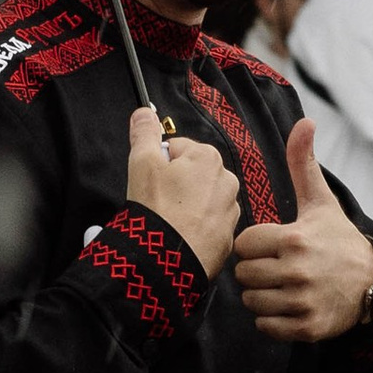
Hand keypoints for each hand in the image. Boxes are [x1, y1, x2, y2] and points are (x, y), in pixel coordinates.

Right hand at [125, 106, 238, 278]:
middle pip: (191, 174)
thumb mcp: (142, 163)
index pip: (176, 149)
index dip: (158, 164)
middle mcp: (227, 181)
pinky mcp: (228, 237)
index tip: (151, 181)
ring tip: (168, 221)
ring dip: (185, 206)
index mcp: (208, 158)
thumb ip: (144, 133)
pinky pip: (208, 225)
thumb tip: (144, 113)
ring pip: (200, 200)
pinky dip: (195, 228)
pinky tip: (179, 235)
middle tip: (157, 202)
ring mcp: (230, 211)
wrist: (167, 260)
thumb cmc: (156, 210)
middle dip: (174, 185)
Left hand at [234, 118, 372, 340]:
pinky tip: (288, 306)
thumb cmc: (340, 239)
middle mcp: (296, 271)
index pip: (244, 243)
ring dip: (261, 296)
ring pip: (251, 302)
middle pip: (243, 274)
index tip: (273, 245)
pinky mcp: (307, 327)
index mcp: (293, 238)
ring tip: (281, 286)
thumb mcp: (322, 202)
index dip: (255, 244)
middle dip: (255, 271)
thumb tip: (305, 120)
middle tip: (276, 267)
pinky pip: (266, 327)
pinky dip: (272, 320)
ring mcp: (302, 301)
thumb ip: (305, 164)